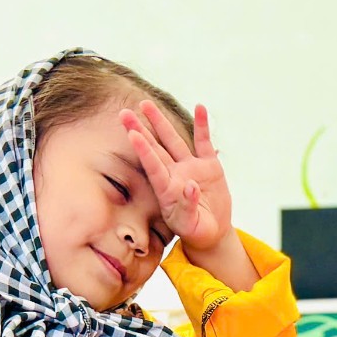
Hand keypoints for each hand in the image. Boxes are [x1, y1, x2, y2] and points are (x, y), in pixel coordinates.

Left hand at [120, 100, 232, 254]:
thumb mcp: (191, 226)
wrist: (212, 232)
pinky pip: (205, 142)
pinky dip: (203, 125)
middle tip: (124, 113)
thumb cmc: (196, 231)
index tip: (131, 133)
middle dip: (140, 129)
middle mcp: (175, 174)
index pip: (153, 166)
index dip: (143, 150)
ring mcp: (191, 167)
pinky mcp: (209, 165)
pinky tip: (200, 108)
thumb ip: (188, 208)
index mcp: (167, 190)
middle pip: (155, 147)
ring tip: (146, 104)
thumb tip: (190, 185)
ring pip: (173, 140)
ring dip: (160, 122)